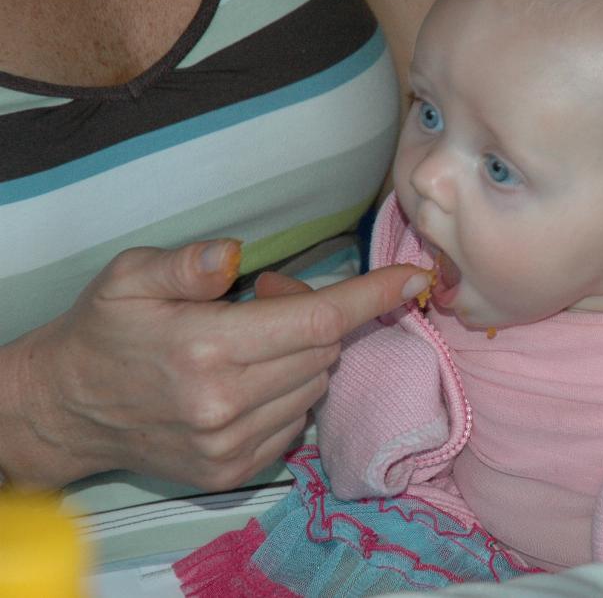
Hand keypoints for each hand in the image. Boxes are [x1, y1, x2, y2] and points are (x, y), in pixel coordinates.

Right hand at [7, 240, 430, 489]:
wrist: (66, 409)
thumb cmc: (104, 332)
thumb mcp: (128, 278)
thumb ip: (186, 263)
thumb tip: (235, 253)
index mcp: (207, 348)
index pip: (318, 320)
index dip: (373, 296)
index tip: (415, 279)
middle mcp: (226, 403)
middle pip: (325, 349)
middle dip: (318, 315)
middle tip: (268, 296)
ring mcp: (231, 443)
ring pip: (315, 385)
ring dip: (304, 356)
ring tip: (251, 338)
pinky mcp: (232, 470)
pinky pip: (296, 422)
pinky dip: (289, 393)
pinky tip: (248, 379)